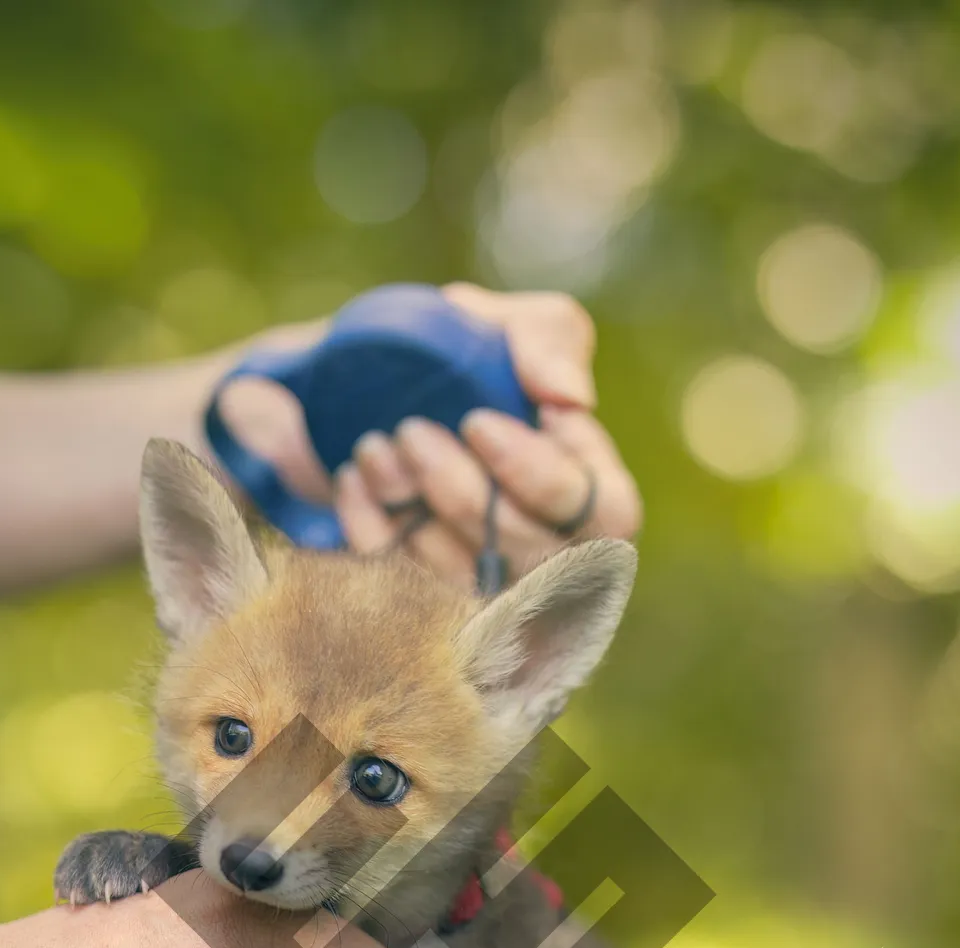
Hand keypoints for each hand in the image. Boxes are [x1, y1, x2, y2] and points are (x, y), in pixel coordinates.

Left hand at [214, 286, 640, 589]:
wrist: (363, 395)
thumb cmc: (459, 358)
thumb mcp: (505, 330)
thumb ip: (547, 339)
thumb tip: (570, 396)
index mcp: (592, 495)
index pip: (606, 513)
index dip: (544, 475)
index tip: (478, 422)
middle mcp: (549, 554)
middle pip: (531, 555)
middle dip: (466, 495)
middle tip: (412, 432)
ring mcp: (486, 589)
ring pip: (466, 579)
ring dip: (414, 509)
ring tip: (373, 446)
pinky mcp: (420, 604)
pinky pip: (403, 586)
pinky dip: (371, 529)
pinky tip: (353, 478)